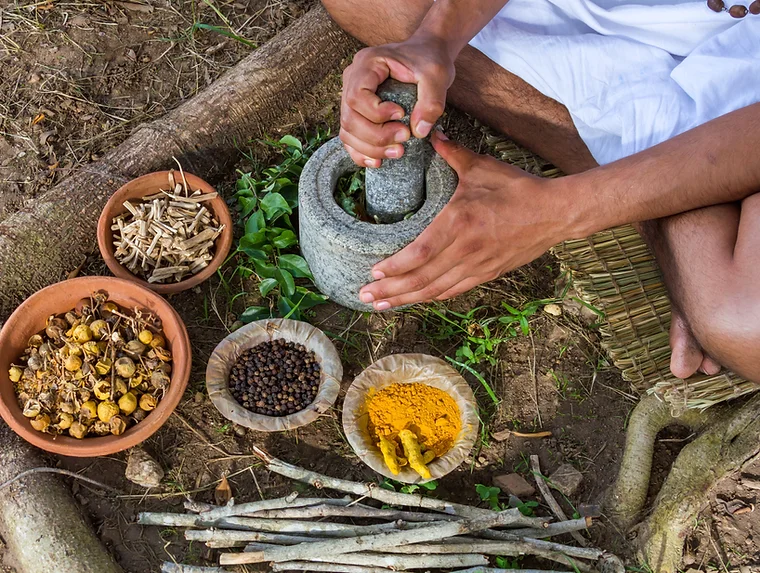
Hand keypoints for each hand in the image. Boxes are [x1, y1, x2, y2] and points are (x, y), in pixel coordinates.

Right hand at [340, 36, 455, 167]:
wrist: (426, 54)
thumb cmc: (429, 59)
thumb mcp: (437, 75)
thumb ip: (431, 101)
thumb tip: (418, 131)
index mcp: (367, 63)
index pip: (357, 96)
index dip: (376, 113)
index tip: (402, 115)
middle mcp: (352, 78)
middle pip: (349, 118)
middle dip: (376, 136)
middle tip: (404, 139)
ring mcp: (350, 96)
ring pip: (347, 131)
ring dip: (370, 148)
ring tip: (398, 152)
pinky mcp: (357, 112)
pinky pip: (350, 136)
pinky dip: (361, 152)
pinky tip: (378, 161)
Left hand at [359, 131, 571, 309]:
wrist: (556, 213)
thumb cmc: (519, 189)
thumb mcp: (482, 168)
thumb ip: (451, 154)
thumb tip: (430, 135)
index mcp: (460, 222)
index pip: (420, 253)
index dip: (395, 267)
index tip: (373, 272)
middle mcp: (466, 250)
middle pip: (421, 278)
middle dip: (390, 290)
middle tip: (364, 296)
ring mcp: (478, 266)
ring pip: (435, 290)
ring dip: (405, 299)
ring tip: (380, 304)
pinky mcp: (487, 274)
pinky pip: (453, 291)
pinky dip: (431, 297)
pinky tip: (415, 300)